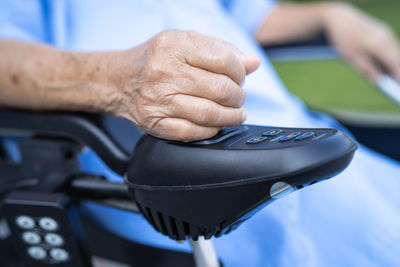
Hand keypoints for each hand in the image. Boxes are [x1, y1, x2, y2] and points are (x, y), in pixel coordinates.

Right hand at [101, 30, 259, 140]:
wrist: (119, 80)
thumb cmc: (156, 59)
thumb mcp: (185, 42)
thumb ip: (220, 50)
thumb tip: (253, 63)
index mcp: (174, 46)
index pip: (224, 60)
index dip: (240, 72)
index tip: (240, 77)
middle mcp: (164, 72)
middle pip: (220, 89)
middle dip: (238, 96)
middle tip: (237, 97)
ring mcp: (158, 100)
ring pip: (209, 114)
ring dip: (231, 116)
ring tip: (235, 113)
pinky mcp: (154, 123)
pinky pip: (192, 133)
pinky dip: (211, 130)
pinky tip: (215, 124)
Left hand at [322, 3, 399, 81]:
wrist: (341, 18)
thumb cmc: (344, 38)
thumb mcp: (352, 57)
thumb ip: (367, 69)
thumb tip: (378, 81)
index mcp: (379, 44)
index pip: (394, 63)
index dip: (398, 76)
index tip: (399, 89)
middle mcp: (387, 37)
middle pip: (398, 58)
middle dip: (399, 73)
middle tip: (397, 88)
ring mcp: (387, 34)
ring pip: (395, 53)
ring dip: (396, 66)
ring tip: (395, 82)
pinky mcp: (384, 33)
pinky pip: (391, 48)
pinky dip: (391, 59)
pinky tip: (389, 69)